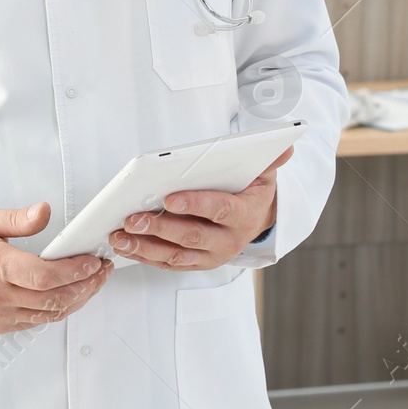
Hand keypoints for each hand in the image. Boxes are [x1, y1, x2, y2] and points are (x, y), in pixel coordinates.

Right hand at [0, 201, 112, 333]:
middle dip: (85, 285)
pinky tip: (71, 294)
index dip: (74, 271)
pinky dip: (59, 309)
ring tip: (93, 282)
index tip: (93, 262)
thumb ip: (18, 219)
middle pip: (52, 298)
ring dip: (77, 299)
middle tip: (101, 271)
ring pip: (49, 314)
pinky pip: (37, 321)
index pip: (43, 276)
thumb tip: (44, 211)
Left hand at [109, 145, 290, 269]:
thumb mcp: (264, 174)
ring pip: (176, 255)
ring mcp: (211, 256)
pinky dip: (146, 256)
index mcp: (244, 216)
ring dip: (146, 247)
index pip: (219, 210)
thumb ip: (270, 161)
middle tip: (133, 219)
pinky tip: (126, 247)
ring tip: (120, 236)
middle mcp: (228, 241)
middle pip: (192, 236)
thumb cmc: (252, 191)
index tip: (169, 198)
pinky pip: (169, 263)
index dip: (195, 205)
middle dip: (160, 228)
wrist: (257, 221)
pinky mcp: (196, 263)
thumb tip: (286, 145)